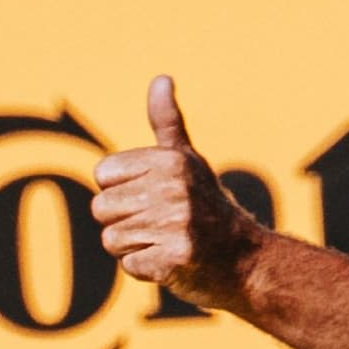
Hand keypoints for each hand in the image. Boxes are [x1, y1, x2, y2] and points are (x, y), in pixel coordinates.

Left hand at [93, 77, 266, 311]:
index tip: (153, 197)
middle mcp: (173, 187)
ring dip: (134, 248)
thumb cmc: (208, 208)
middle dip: (124, 223)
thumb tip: (161, 78)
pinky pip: (129, 266)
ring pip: (111, 240)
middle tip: (161, 225)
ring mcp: (176, 223)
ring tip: (167, 241)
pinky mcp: (175, 258)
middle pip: (101, 209)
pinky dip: (146, 270)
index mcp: (170, 160)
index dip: (121, 191)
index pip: (103, 174)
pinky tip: (171, 261)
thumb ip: (167, 122)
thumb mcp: (188, 160)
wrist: (247, 260)